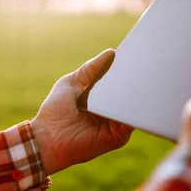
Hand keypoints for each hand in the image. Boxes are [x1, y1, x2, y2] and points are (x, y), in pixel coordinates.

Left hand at [31, 49, 133, 174]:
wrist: (47, 137)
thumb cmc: (54, 112)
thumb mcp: (71, 82)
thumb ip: (90, 69)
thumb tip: (111, 52)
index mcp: (100, 100)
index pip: (118, 85)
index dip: (125, 73)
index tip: (135, 58)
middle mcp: (110, 113)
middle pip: (128, 97)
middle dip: (135, 84)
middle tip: (143, 68)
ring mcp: (115, 126)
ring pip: (132, 110)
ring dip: (136, 98)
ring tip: (140, 83)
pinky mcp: (116, 138)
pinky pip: (130, 125)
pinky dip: (133, 115)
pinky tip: (132, 103)